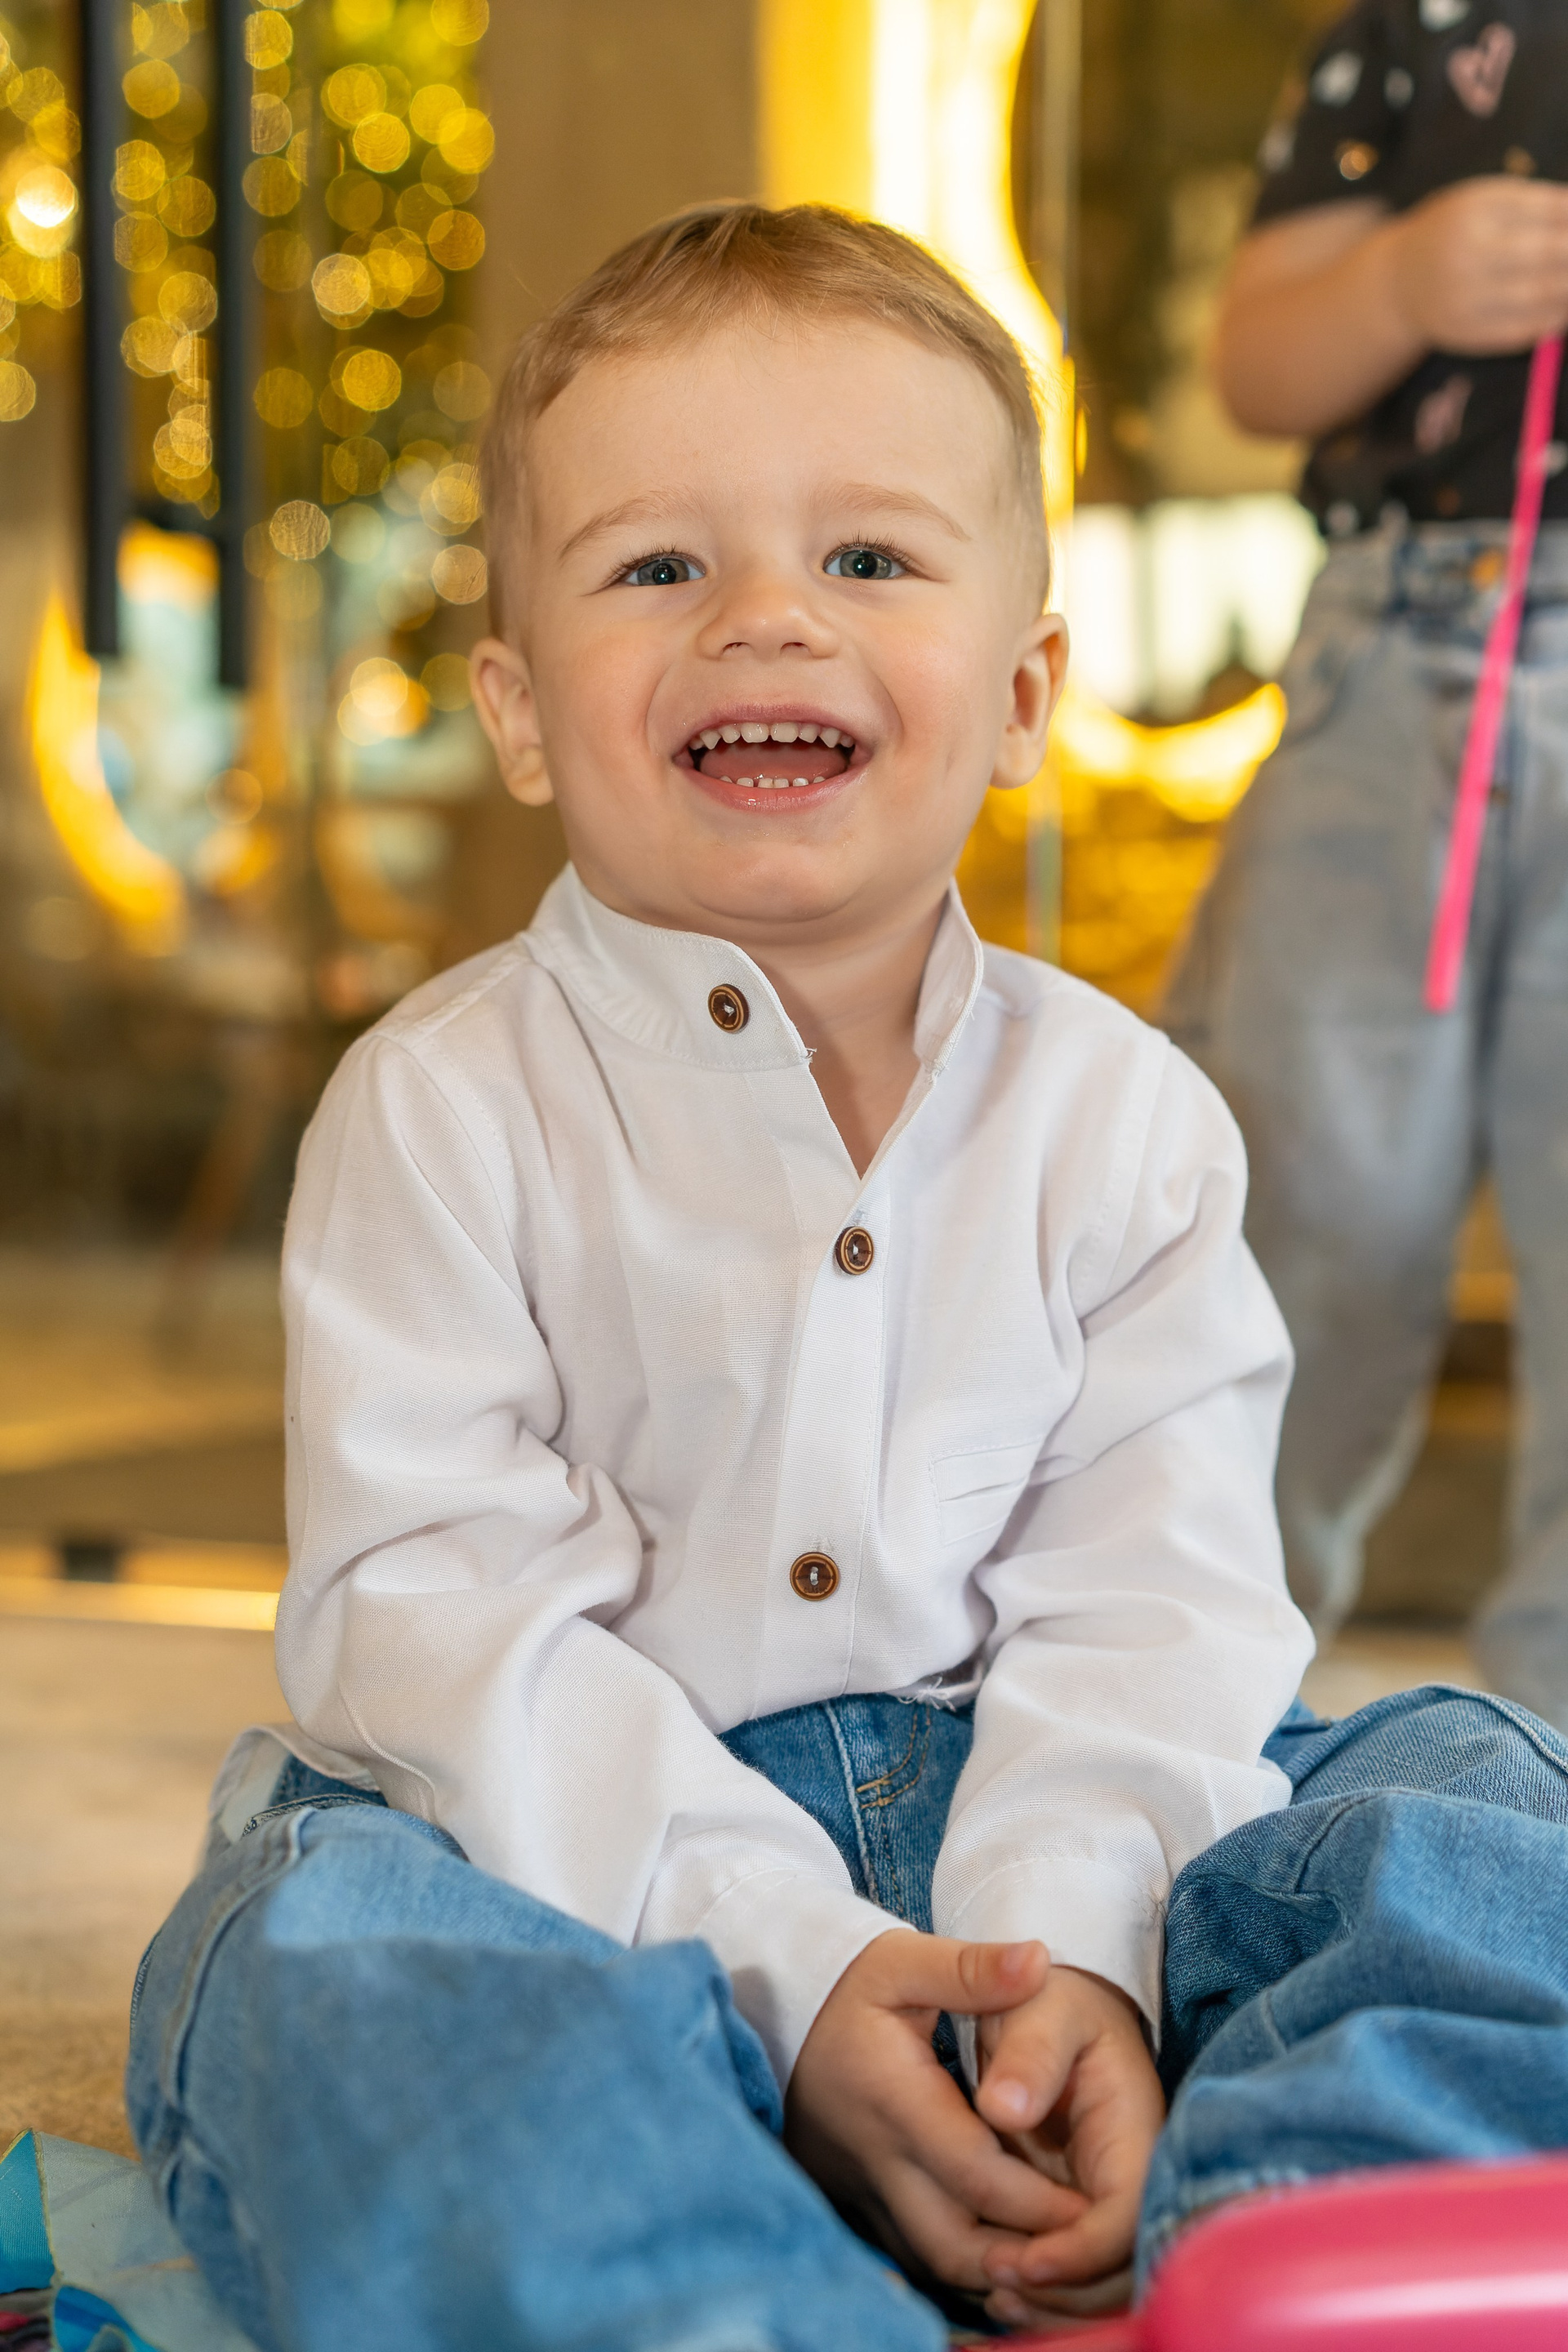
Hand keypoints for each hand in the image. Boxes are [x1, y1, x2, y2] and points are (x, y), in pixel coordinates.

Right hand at [786, 1931, 1091, 2294]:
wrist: (775, 2012)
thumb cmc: (849, 1985)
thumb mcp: (904, 1960)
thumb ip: (972, 1969)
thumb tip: (1040, 1960)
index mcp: (895, 2101)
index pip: (975, 2174)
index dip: (1038, 2203)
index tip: (1093, 2211)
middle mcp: (877, 2161)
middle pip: (954, 2245)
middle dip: (1022, 2260)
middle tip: (1083, 2250)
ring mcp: (861, 2189)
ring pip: (932, 2261)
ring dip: (993, 2269)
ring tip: (1054, 2259)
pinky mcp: (855, 2203)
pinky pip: (911, 2256)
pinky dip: (961, 2262)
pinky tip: (1002, 2251)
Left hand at [973, 1965, 1164, 2326]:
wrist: (1054, 1994)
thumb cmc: (1049, 1997)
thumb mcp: (1041, 2006)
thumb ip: (1029, 2053)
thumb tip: (1002, 2107)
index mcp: (1133, 2124)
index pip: (1127, 2214)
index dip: (1081, 2252)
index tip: (1023, 2261)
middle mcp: (1132, 2168)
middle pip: (1123, 2263)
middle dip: (1068, 2292)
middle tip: (999, 2287)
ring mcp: (1109, 2190)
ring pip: (1105, 2277)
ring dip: (1057, 2302)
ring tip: (996, 2296)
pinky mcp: (1083, 2202)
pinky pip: (1080, 2266)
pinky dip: (1047, 2290)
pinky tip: (1000, 2288)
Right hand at [1390, 177, 1567, 353]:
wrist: (1398, 282)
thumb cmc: (1454, 232)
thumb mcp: (1484, 201)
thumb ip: (1534, 203)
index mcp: (1474, 211)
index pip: (1549, 210)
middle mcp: (1466, 255)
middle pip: (1547, 253)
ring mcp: (1465, 299)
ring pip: (1539, 295)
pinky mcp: (1466, 333)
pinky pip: (1521, 331)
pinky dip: (1552, 321)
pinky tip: (1563, 312)